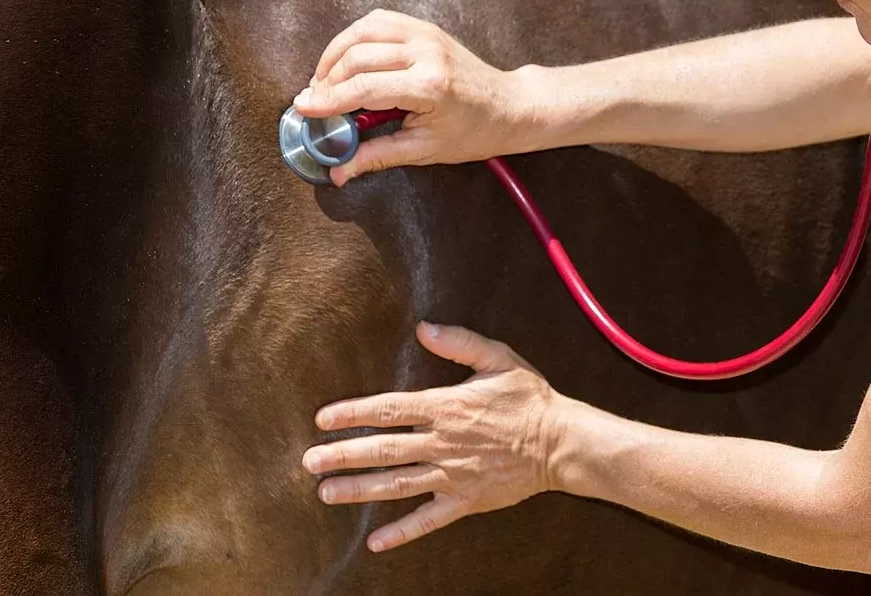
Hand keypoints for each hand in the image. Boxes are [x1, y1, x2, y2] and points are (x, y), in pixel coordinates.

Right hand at [293, 10, 548, 183]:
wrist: (508, 106)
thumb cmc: (473, 132)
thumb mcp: (425, 151)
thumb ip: (378, 156)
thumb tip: (339, 172)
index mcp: (429, 86)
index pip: (364, 88)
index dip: (328, 99)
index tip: (303, 108)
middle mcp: (426, 53)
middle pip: (357, 57)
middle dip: (327, 79)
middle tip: (314, 101)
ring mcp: (426, 35)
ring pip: (362, 31)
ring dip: (336, 54)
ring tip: (324, 80)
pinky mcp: (425, 27)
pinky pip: (378, 21)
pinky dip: (355, 36)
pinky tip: (346, 58)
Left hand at [301, 323, 563, 552]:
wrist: (561, 443)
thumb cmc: (530, 399)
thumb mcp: (499, 359)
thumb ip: (460, 343)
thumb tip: (423, 328)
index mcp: (447, 407)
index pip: (389, 409)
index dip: (354, 413)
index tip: (323, 419)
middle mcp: (443, 442)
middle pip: (383, 450)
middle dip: (342, 455)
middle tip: (309, 461)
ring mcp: (452, 474)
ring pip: (397, 484)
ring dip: (359, 489)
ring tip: (326, 492)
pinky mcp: (465, 500)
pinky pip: (428, 519)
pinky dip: (402, 532)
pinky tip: (376, 541)